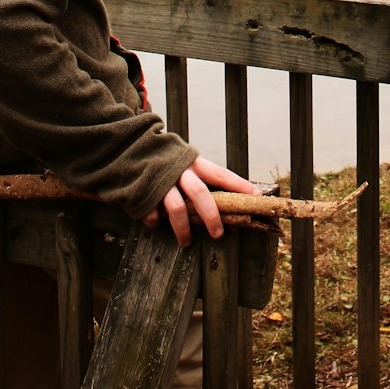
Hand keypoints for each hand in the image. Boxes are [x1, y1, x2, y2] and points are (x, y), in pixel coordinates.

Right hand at [143, 155, 258, 246]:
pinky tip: (155, 224)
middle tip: (218, 234)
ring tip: (186, 242)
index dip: (239, 185)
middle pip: (200, 194)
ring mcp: (162, 181)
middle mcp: (180, 171)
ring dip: (183, 228)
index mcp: (194, 162)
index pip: (221, 174)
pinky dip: (154, 221)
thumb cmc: (167, 158)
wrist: (132, 146)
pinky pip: (152, 213)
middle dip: (211, 216)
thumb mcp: (186, 160)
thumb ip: (200, 175)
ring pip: (177, 208)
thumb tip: (224, 194)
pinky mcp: (144, 191)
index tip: (257, 195)